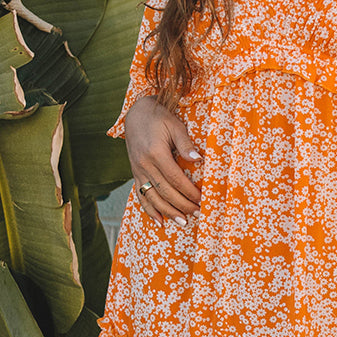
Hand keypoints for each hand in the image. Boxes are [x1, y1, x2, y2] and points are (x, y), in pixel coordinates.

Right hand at [124, 95, 202, 225]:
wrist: (136, 113)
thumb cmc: (159, 117)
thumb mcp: (175, 125)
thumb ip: (186, 144)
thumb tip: (198, 160)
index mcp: (155, 153)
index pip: (175, 179)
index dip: (189, 192)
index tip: (202, 200)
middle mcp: (144, 165)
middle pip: (165, 191)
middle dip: (183, 205)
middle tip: (198, 214)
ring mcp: (137, 171)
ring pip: (152, 197)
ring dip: (168, 212)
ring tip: (183, 223)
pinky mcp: (134, 173)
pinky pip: (140, 195)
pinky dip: (149, 210)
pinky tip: (160, 222)